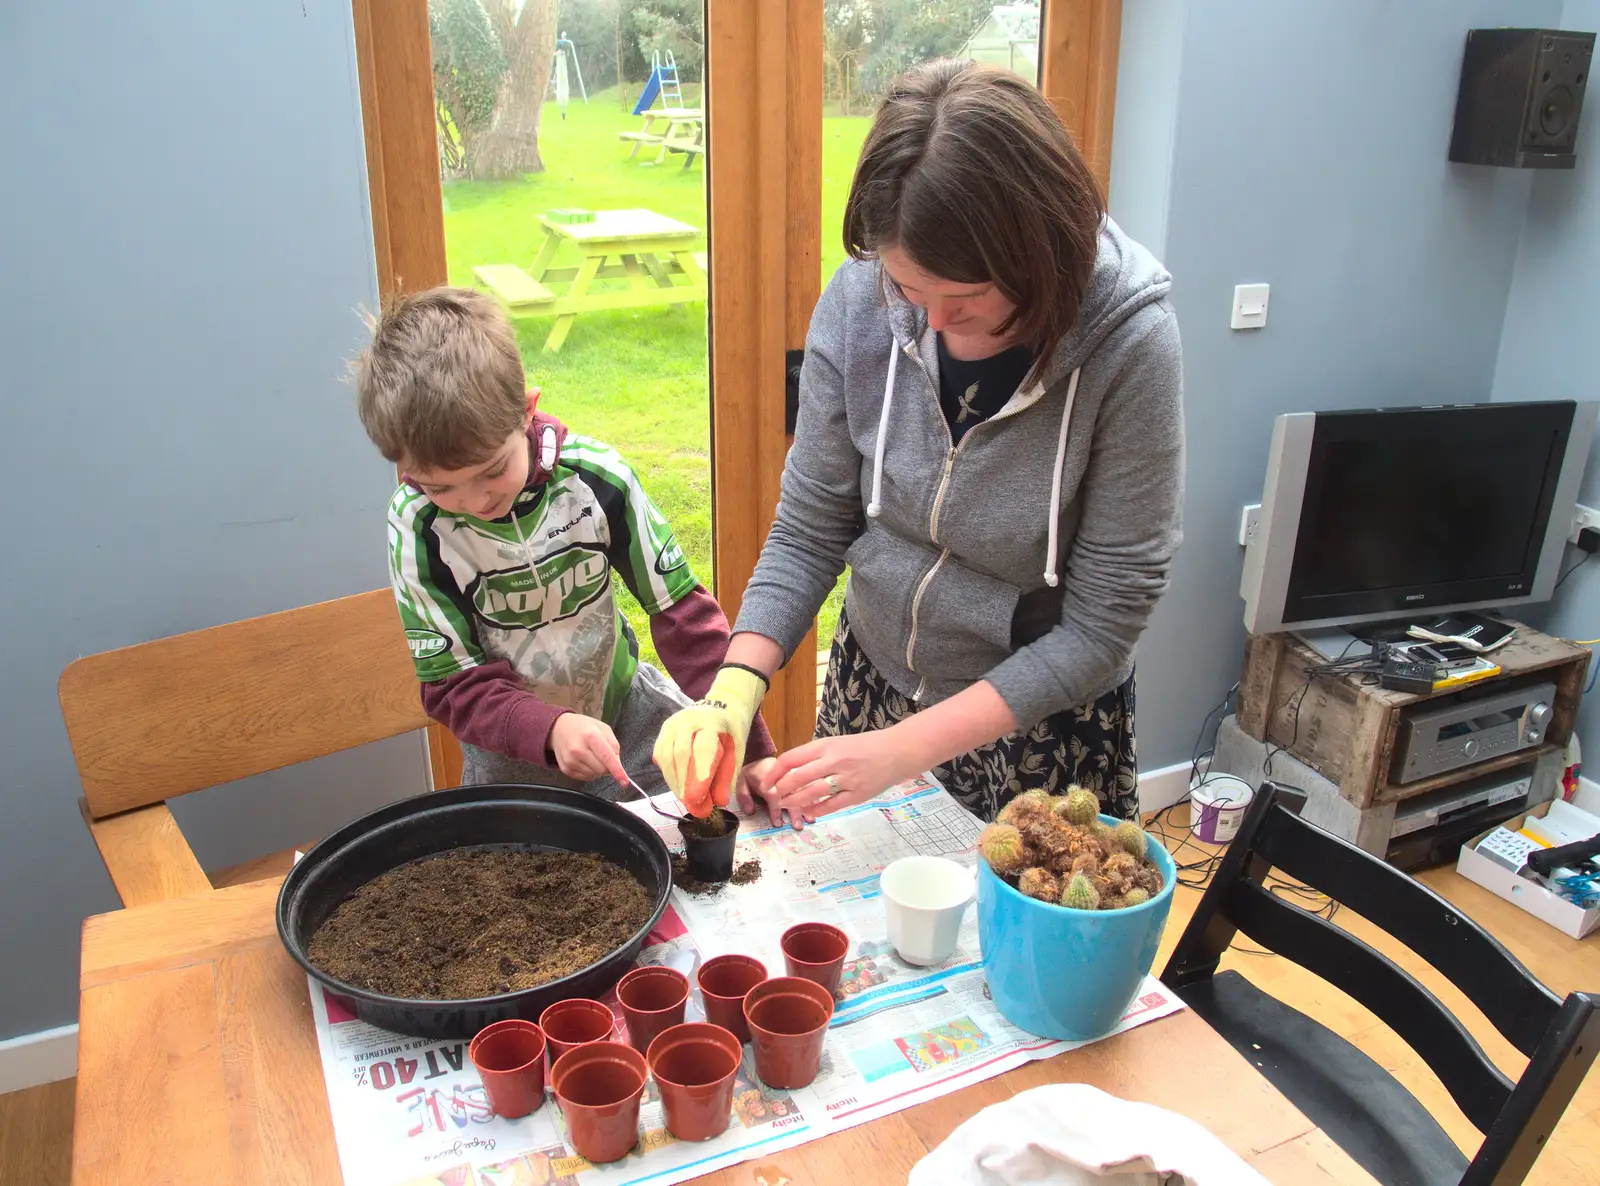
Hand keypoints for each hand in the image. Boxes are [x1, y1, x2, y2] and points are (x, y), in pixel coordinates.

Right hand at [550, 713, 627, 783]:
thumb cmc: (583, 728)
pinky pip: (585, 778)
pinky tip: (584, 761)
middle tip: (602, 755)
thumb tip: (618, 765)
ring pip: (594, 775)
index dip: (617, 771)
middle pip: (602, 769)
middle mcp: (578, 749)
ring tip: (591, 755)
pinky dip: (589, 772)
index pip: (607, 757)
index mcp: (591, 736)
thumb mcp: (603, 728)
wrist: (559, 728)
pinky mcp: (566, 769)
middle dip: (607, 766)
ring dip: (597, 770)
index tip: (624, 781)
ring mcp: (570, 760)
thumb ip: (614, 746)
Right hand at [653, 665, 766, 817]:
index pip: (702, 749)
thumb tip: (718, 802)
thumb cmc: (730, 733)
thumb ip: (727, 778)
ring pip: (666, 755)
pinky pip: (660, 754)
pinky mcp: (664, 730)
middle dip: (684, 783)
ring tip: (684, 797)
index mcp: (712, 723)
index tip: (698, 799)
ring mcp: (673, 723)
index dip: (699, 775)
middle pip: (680, 753)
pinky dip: (667, 773)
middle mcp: (689, 720)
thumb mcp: (737, 753)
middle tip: (691, 804)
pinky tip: (676, 784)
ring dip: (674, 781)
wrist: (722, 706)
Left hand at [736, 758, 816, 829]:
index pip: (773, 795)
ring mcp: (793, 776)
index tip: (778, 823)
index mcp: (767, 779)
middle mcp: (782, 777)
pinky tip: (817, 807)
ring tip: (810, 819)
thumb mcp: (741, 782)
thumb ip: (744, 796)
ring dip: (806, 805)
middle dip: (794, 811)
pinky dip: (813, 797)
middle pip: (791, 793)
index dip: (775, 810)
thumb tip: (750, 811)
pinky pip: (809, 786)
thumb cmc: (753, 773)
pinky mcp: (800, 776)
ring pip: (802, 789)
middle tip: (797, 826)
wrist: (762, 757)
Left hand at [759, 730, 918, 822]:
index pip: (792, 758)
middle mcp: (835, 761)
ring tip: (785, 805)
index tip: (767, 782)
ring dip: (795, 801)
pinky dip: (817, 810)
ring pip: (813, 792)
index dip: (775, 772)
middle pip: (799, 777)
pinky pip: (832, 805)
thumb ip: (816, 756)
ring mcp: (847, 778)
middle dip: (781, 789)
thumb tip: (791, 770)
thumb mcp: (837, 743)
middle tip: (772, 797)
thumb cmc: (865, 746)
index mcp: (827, 745)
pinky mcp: (857, 794)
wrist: (898, 751)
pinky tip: (808, 812)